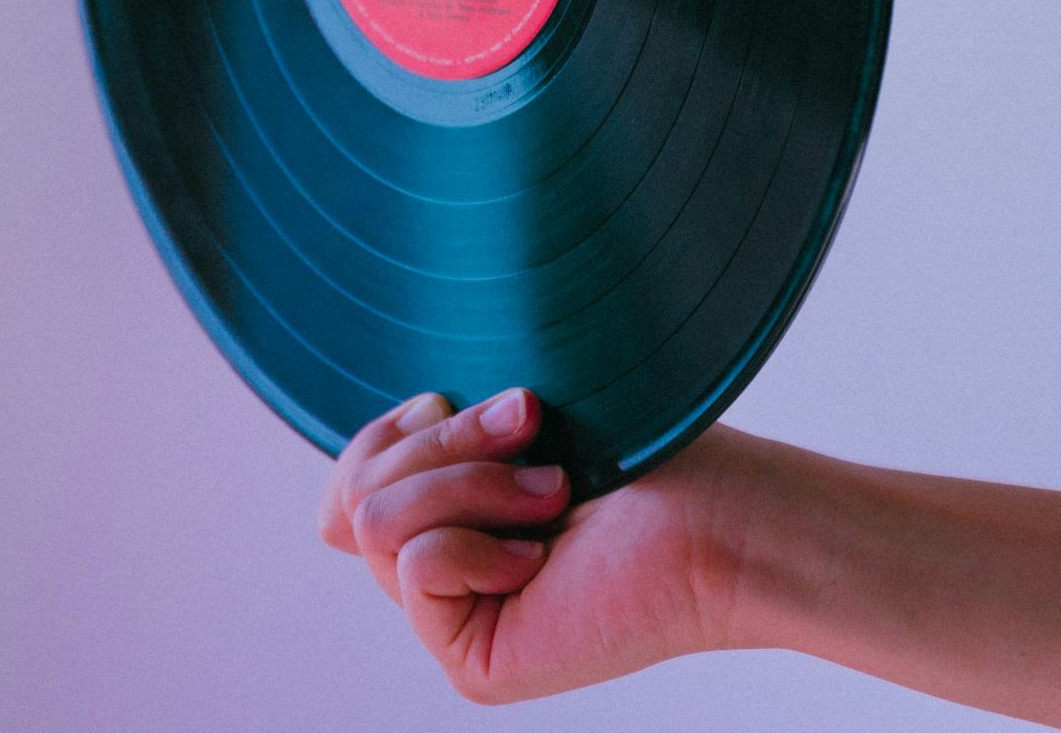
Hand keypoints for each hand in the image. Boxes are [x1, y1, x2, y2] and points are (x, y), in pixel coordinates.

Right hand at [318, 389, 769, 703]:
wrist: (721, 513)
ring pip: (376, 522)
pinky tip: (542, 553)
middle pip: (353, 494)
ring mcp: (457, 623)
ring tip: (552, 490)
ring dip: (470, 482)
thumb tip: (338, 503)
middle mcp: (444, 576)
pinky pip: (416, 567)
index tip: (455, 398)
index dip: (384, 434)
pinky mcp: (476, 662)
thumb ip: (413, 456)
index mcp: (448, 519)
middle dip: (442, 442)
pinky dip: (478, 539)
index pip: (346, 487)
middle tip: (532, 427)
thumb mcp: (501, 427)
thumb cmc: (642, 452)